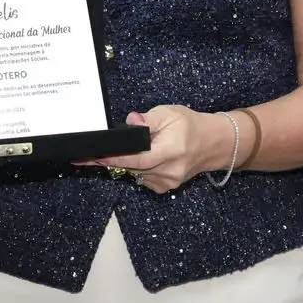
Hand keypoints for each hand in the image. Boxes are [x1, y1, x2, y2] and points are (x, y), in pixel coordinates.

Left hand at [87, 107, 228, 193]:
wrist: (213, 143)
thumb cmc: (191, 125)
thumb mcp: (169, 113)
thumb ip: (148, 120)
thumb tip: (131, 121)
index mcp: (170, 150)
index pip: (136, 158)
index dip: (112, 158)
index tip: (93, 156)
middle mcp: (169, 170)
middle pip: (131, 168)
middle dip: (110, 160)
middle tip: (88, 155)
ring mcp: (167, 182)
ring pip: (135, 174)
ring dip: (124, 163)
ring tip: (117, 151)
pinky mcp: (165, 188)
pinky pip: (142, 179)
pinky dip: (136, 169)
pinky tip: (139, 158)